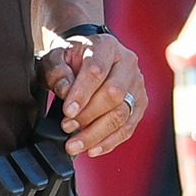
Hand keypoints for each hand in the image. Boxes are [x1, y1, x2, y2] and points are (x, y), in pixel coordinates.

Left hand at [40, 31, 147, 157]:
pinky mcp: (140, 103)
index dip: (82, 94)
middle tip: (67, 128)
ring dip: (98, 134)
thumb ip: (58, 72)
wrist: (86, 56)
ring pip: (123, 113)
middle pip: (114, 94)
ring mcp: (137, 84)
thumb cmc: (69, 57)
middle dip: (89, 116)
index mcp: (106, 46)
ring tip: (75, 145)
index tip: (67, 112)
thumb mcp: (55, 57)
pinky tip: (93, 150)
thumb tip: (66, 92)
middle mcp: (128, 63)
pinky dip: (110, 141)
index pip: (97, 72)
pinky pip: (129, 126)